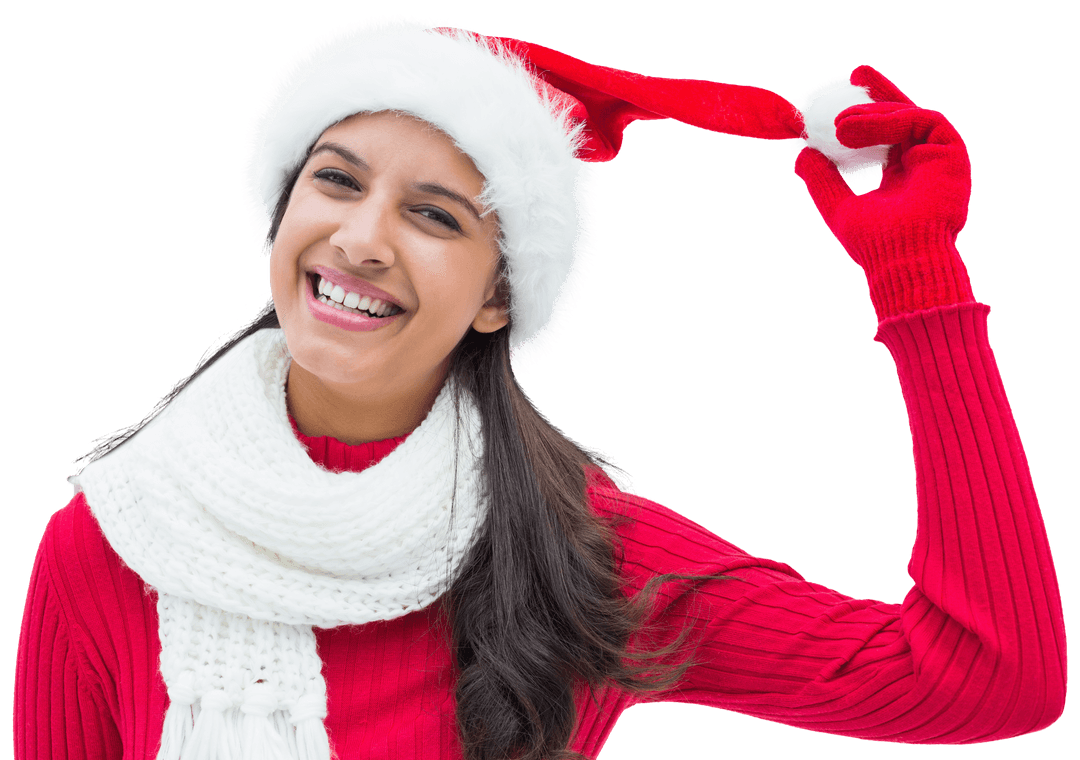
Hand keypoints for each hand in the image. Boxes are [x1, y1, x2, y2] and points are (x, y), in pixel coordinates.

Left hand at [794, 67, 975, 320]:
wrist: (901, 260)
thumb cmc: (874, 245)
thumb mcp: (838, 207)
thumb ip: (822, 180)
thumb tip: (801, 154)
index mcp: (900, 175)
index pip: (885, 133)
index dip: (870, 108)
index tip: (850, 86)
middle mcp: (922, 163)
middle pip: (904, 115)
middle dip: (881, 91)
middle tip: (856, 74)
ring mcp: (939, 158)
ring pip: (910, 117)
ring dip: (875, 113)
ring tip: (840, 125)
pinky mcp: (953, 153)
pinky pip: (924, 121)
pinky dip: (893, 119)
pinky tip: (862, 127)